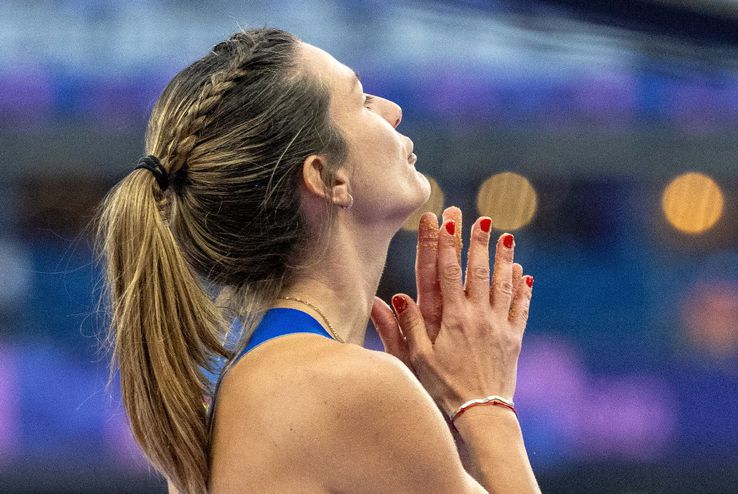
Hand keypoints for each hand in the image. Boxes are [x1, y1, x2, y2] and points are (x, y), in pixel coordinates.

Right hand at [371, 207, 532, 414]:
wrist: (481, 413)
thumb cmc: (444, 387)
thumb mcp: (417, 359)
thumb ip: (405, 327)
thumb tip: (391, 298)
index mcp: (453, 318)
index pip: (448, 273)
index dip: (448, 246)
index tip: (448, 223)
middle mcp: (478, 316)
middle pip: (479, 271)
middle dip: (478, 242)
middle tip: (481, 219)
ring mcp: (499, 326)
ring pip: (503, 285)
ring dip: (504, 259)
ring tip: (507, 237)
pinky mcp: (514, 339)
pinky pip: (520, 308)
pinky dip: (522, 289)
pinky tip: (524, 274)